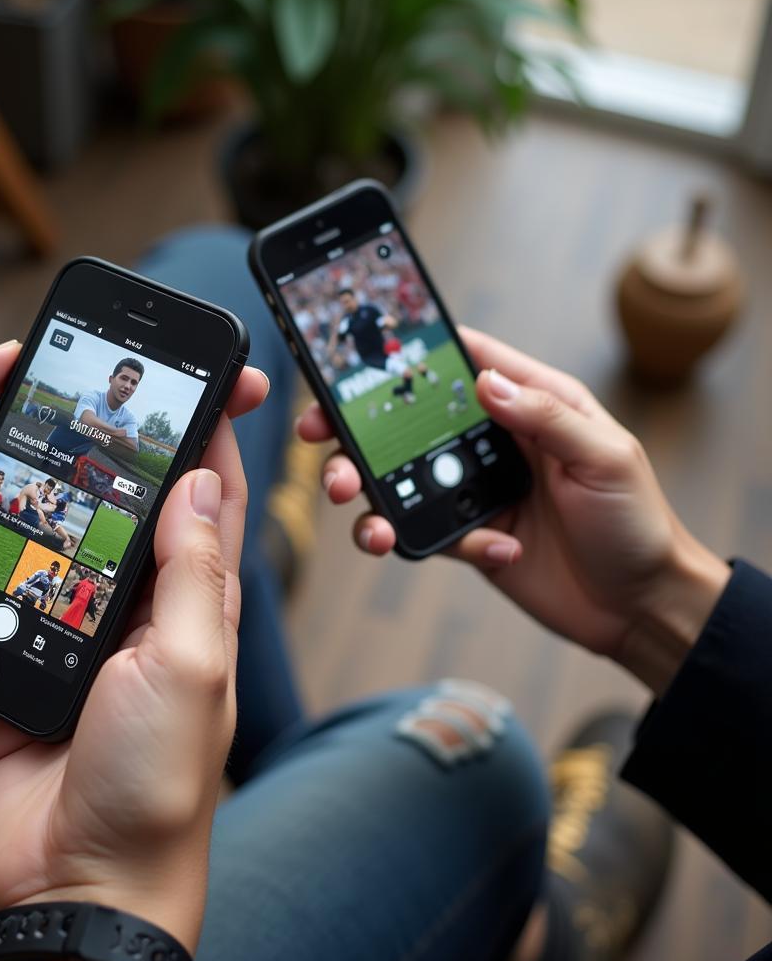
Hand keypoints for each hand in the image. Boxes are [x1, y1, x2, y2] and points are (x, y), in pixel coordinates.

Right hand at [0, 369, 267, 952]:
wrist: (78, 875)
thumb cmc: (156, 780)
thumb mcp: (188, 662)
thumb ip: (192, 574)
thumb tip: (201, 484)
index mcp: (200, 611)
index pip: (213, 508)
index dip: (214, 445)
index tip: (208, 387)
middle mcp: (148, 618)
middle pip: (141, 517)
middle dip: (132, 459)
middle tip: (114, 398)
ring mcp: (90, 640)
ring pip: (77, 548)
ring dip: (67, 505)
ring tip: (52, 443)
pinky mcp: (35, 664)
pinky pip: (22, 599)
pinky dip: (14, 566)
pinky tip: (3, 529)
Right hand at [298, 328, 728, 691]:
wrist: (639, 607)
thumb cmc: (636, 522)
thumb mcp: (604, 457)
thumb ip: (544, 415)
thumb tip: (485, 380)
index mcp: (532, 405)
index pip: (463, 362)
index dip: (411, 353)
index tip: (358, 357)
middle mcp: (494, 442)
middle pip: (407, 422)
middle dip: (355, 432)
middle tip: (320, 441)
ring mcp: (475, 489)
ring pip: (399, 479)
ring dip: (370, 494)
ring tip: (365, 518)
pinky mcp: (467, 534)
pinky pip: (423, 531)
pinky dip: (437, 544)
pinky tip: (494, 550)